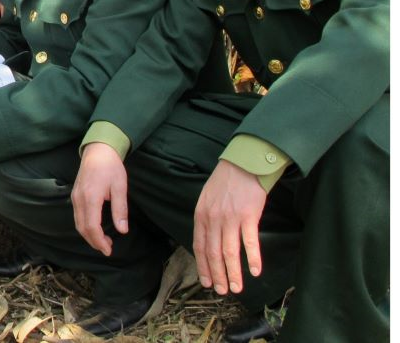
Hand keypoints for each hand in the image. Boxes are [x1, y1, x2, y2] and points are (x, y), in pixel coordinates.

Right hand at [71, 142, 128, 255]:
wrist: (98, 150)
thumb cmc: (111, 167)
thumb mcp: (120, 187)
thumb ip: (120, 209)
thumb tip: (122, 230)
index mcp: (91, 198)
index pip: (91, 227)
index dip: (99, 241)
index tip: (109, 250)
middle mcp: (79, 199)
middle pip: (82, 228)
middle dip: (94, 242)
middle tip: (108, 249)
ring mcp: (75, 197)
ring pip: (78, 223)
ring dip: (89, 235)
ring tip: (103, 241)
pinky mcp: (75, 195)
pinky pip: (77, 216)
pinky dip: (85, 226)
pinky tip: (95, 228)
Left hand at [193, 160, 266, 294]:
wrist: (243, 164)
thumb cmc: (225, 183)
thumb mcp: (207, 199)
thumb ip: (206, 219)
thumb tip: (207, 240)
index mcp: (201, 215)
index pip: (198, 246)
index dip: (203, 266)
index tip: (206, 282)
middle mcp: (213, 218)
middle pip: (213, 253)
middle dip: (217, 275)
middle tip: (222, 291)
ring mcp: (230, 218)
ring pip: (229, 252)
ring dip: (233, 273)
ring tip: (236, 288)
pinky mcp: (248, 215)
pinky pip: (250, 241)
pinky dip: (252, 258)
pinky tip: (255, 271)